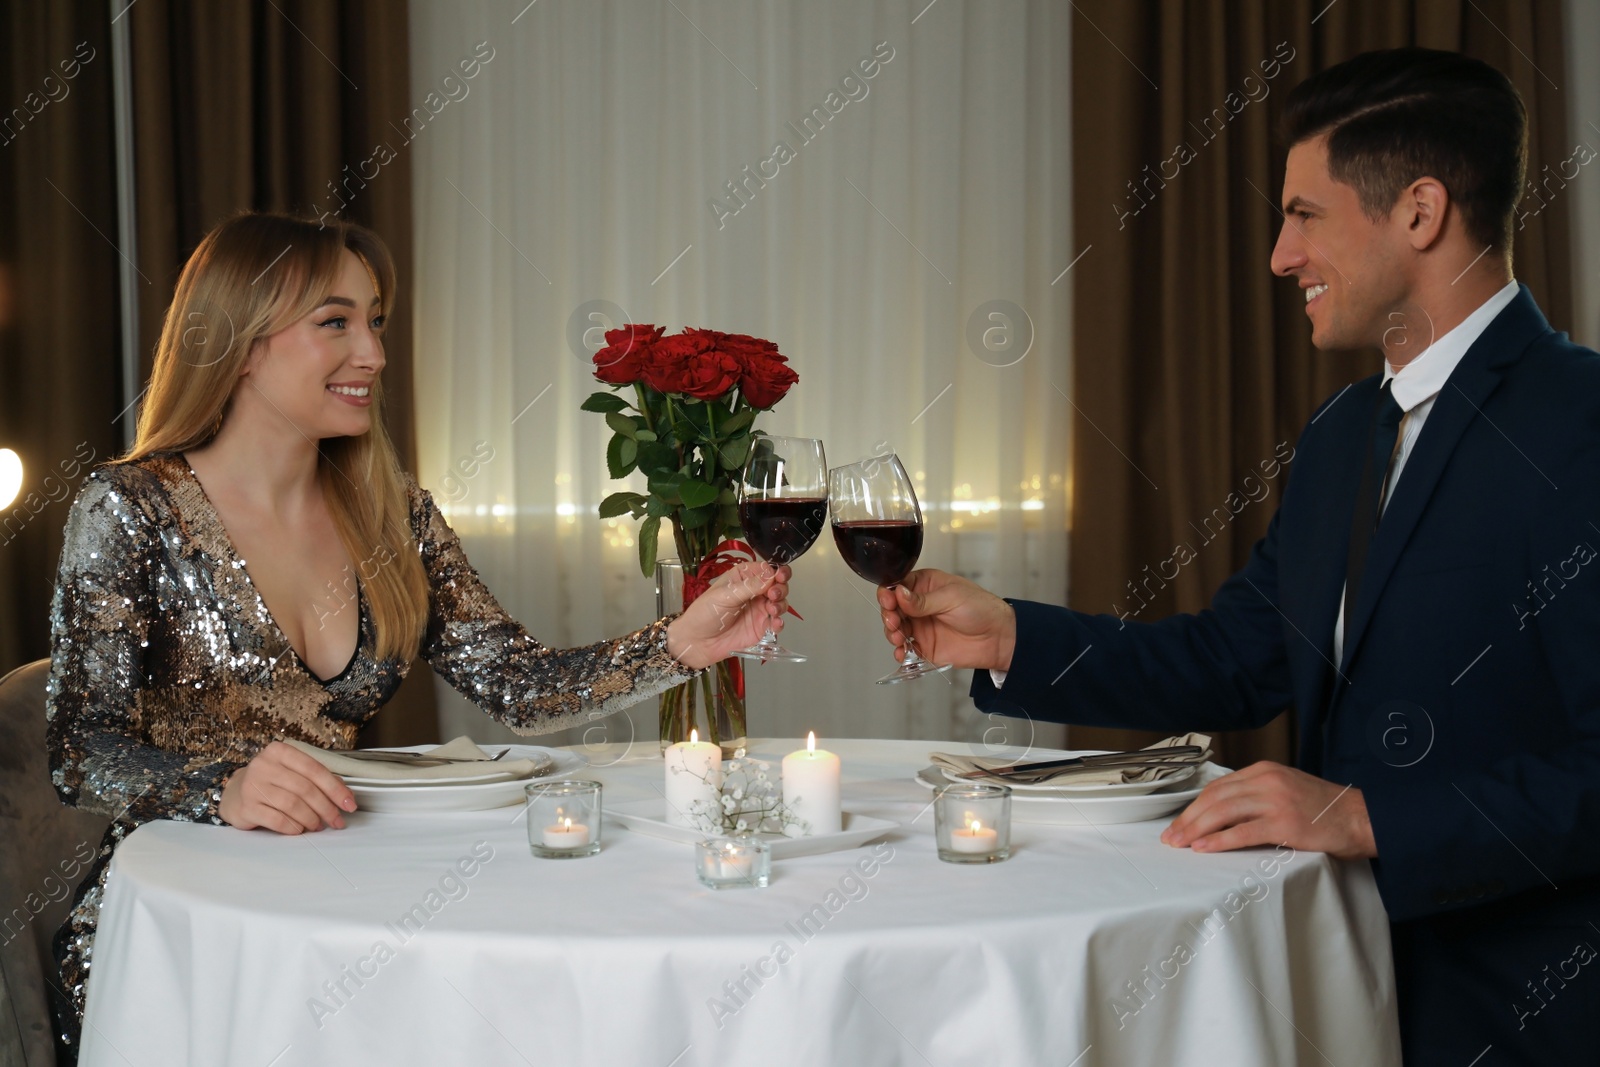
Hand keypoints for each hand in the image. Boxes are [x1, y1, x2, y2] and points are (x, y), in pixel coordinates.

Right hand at [219, 740, 357, 833]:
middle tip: (336, 820)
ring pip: (292, 805)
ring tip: (317, 825)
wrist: (234, 794)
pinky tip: (299, 829)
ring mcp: (252, 786)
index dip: (335, 789)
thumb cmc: (270, 782)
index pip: (314, 769)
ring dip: (311, 819)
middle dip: (326, 808)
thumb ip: (318, 779)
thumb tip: (346, 795)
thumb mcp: (292, 772)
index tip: (349, 804)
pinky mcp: (246, 808)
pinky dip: (293, 827)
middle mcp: (264, 765)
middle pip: (305, 789)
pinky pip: (277, 820)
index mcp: (279, 751)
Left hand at [666, 561, 790, 668]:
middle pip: (777, 584)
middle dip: (781, 587)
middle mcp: (754, 591)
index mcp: (743, 577)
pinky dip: (780, 622)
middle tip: (774, 594)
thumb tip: (770, 575)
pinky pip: (776, 622)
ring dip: (781, 604)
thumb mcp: (724, 596)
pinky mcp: (761, 627)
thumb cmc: (704, 614)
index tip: (779, 576)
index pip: (765, 569)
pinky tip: (775, 623)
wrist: (697, 642)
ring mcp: (758, 609)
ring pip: (780, 602)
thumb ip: (749, 586)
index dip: (775, 571)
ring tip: (772, 609)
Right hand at [876, 569, 1016, 670]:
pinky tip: (902, 653)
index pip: (898, 585)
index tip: (888, 601)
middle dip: (888, 615)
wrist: (999, 638)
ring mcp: (921, 626)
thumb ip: (923, 600)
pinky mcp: (925, 646)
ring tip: (899, 638)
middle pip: (892, 608)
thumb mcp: (951, 597)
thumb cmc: (981, 609)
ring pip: (895, 629)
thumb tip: (898, 593)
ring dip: (892, 633)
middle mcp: (919, 605)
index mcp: (925, 585)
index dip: (889, 593)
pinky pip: (906, 649)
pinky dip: (900, 652)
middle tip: (894, 621)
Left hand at [1160, 761, 1376, 859]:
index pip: (1218, 787)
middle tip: (1171, 837)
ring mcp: (1276, 800)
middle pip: (1215, 798)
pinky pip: (1243, 831)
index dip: (1194, 806)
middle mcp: (1267, 780)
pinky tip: (1204, 847)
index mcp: (1264, 770)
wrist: (1361, 817)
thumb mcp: (1286, 789)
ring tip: (1181, 844)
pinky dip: (1219, 840)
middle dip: (1188, 818)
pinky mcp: (1285, 823)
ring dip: (1196, 829)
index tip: (1179, 822)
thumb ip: (1256, 795)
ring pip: (1223, 812)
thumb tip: (1221, 814)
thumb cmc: (1324, 809)